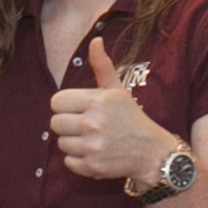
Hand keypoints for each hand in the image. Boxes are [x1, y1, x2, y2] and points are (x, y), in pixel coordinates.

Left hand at [47, 38, 171, 186]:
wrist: (152, 152)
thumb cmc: (131, 118)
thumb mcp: (118, 91)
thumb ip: (102, 66)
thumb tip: (95, 40)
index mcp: (98, 101)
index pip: (57, 101)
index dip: (66, 105)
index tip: (80, 109)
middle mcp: (94, 123)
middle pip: (55, 123)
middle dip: (68, 124)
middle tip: (86, 126)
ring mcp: (93, 147)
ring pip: (61, 143)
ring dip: (74, 143)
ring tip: (93, 140)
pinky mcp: (93, 167)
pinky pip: (68, 162)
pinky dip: (79, 160)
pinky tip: (95, 153)